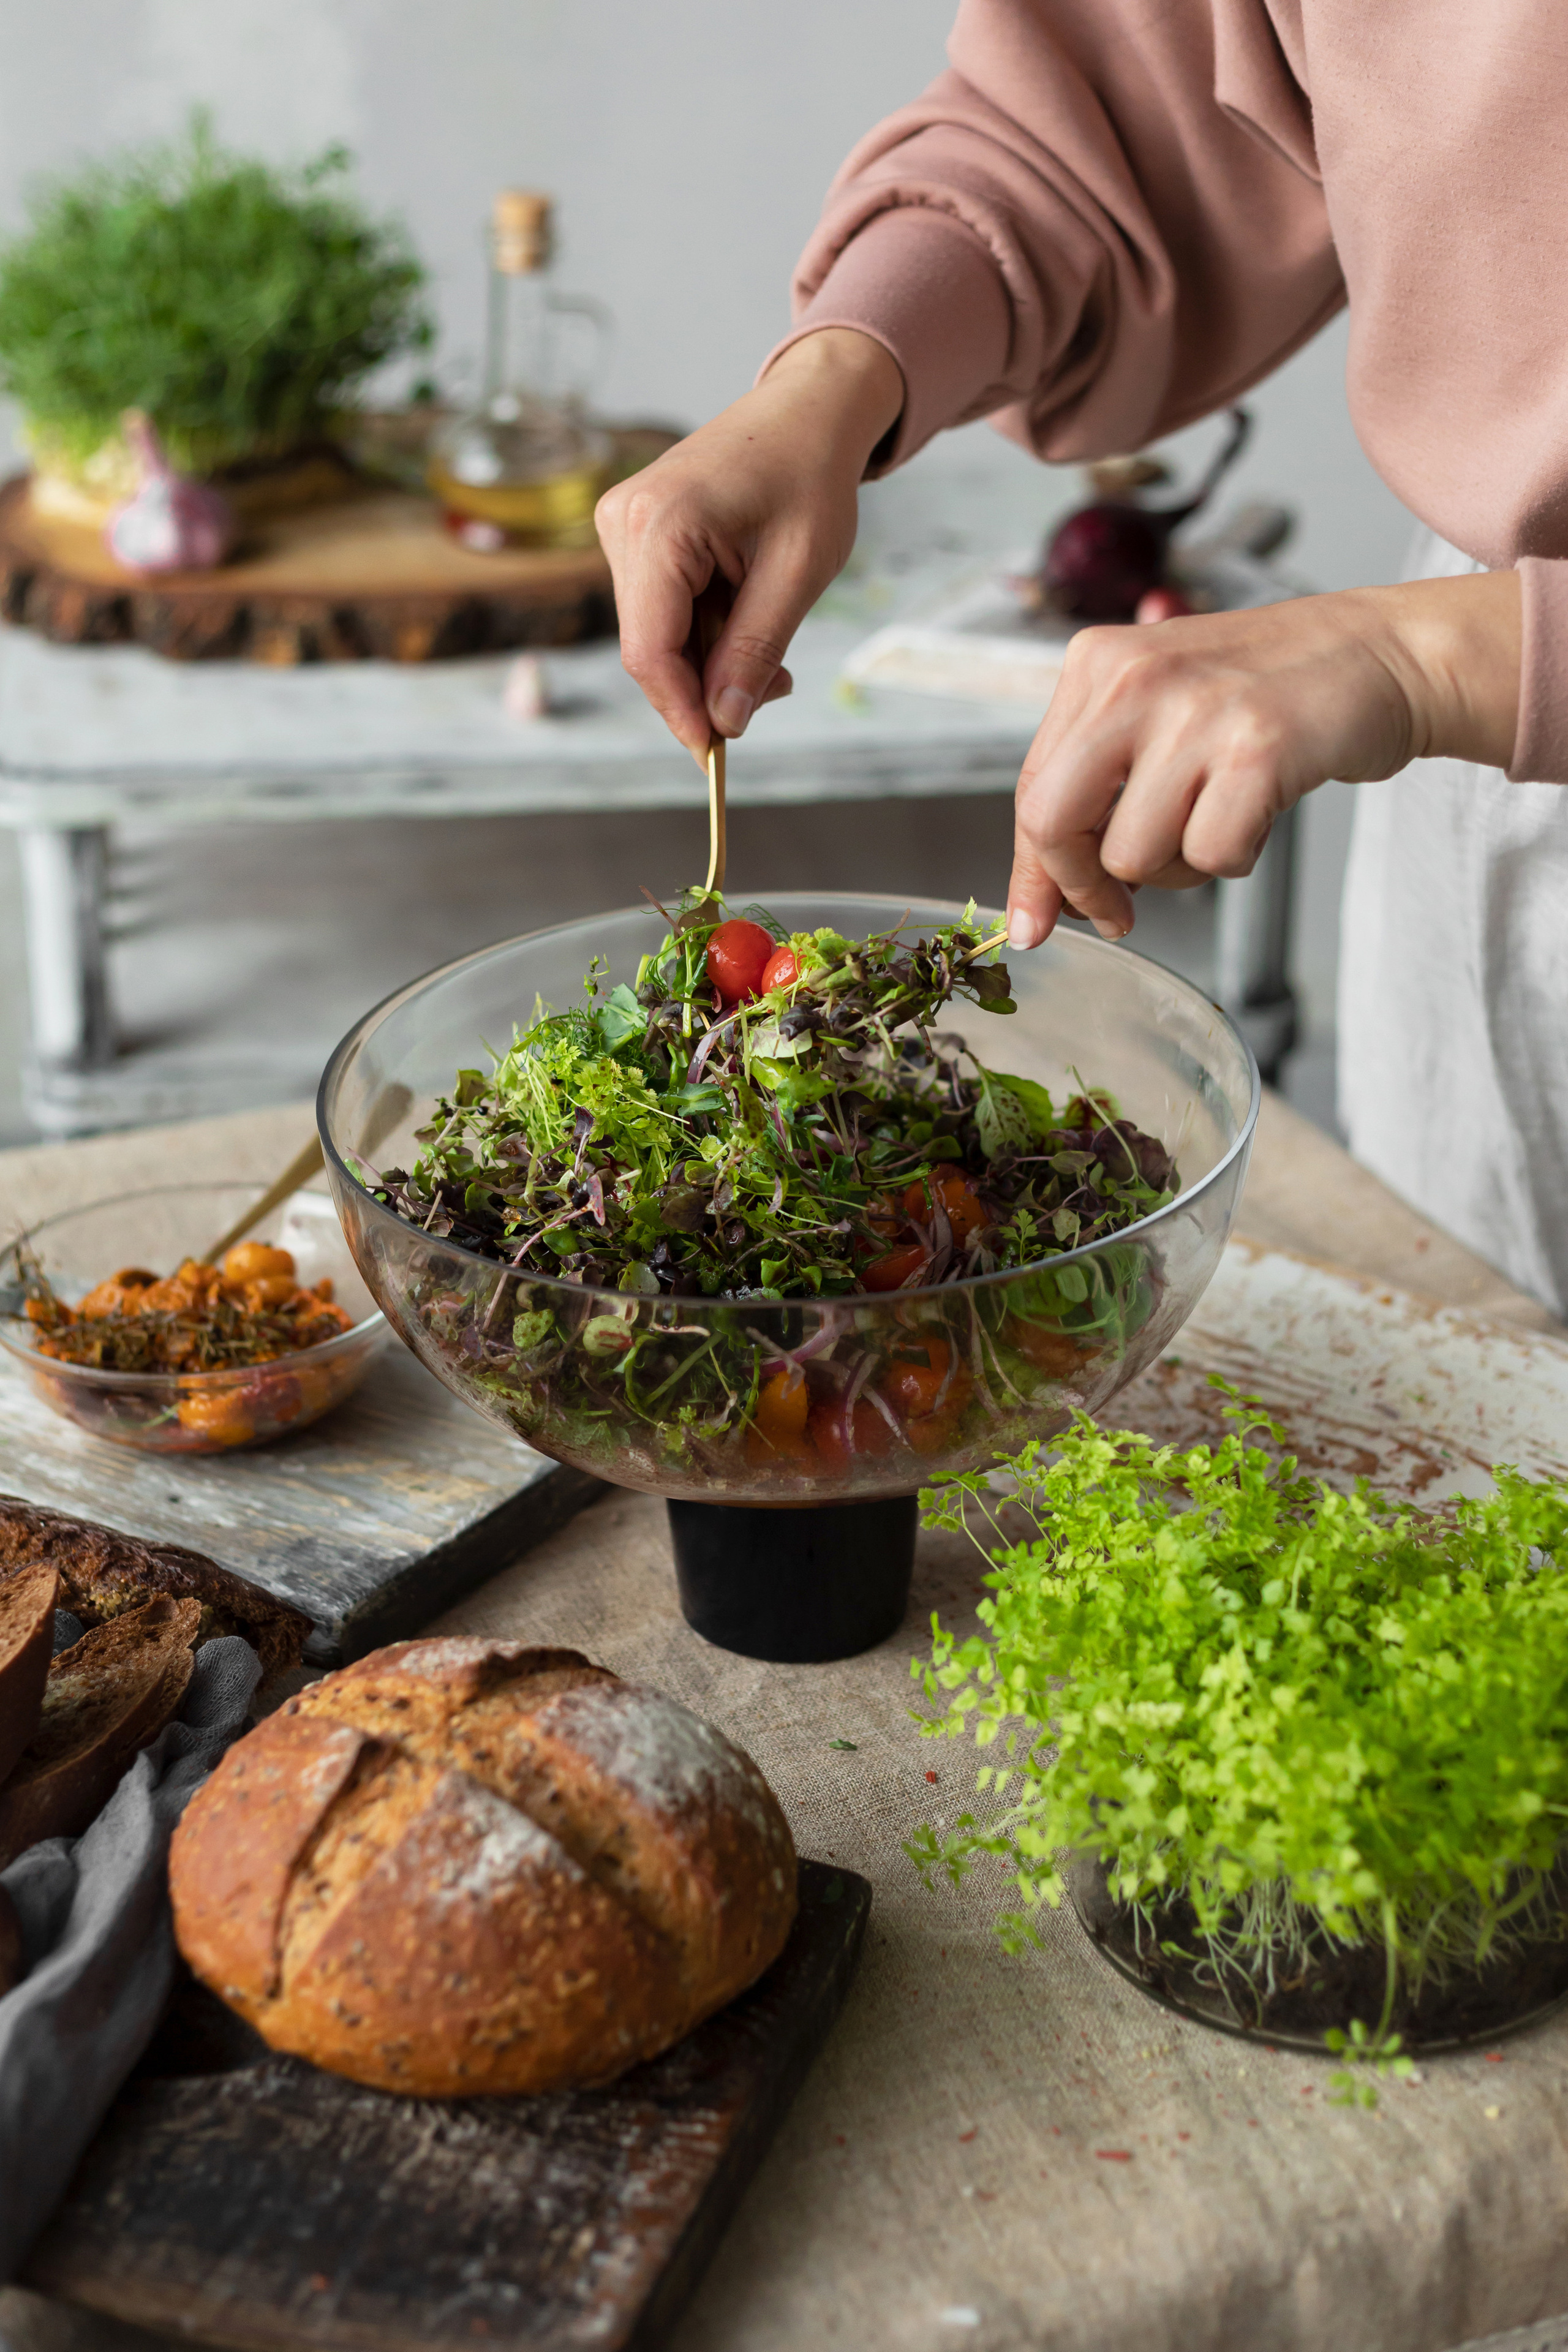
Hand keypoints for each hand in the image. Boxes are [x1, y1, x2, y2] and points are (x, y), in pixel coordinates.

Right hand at [595, 328, 903, 764]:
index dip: (681, 711)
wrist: (806, 412)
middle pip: (648, 647)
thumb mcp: (797, 573)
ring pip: (654, 633)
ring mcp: (620, 525)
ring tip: (771, 646)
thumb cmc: (810, 477)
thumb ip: (755, 650)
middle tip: (773, 688)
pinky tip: (745, 613)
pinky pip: (659, 608)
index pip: (650, 651)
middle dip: (704, 686)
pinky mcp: (632, 532)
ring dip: (709, 659)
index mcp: (658, 526)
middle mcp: (622, 522)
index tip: (717, 755)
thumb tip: (724, 724)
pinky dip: (702, 630)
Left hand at [1005, 570, 1522, 944]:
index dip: (1033, 872)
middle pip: (1054, 823)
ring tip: (1219, 819)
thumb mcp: (1159, 715)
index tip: (1037, 924)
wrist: (1380, 654)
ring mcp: (1196, 712)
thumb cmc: (1265, 696)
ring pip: (1134, 854)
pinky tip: (1259, 813)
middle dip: (1082, 886)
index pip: (1031, 789)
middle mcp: (1135, 679)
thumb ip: (1094, 790)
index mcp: (1098, 664)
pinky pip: (1211, 856)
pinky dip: (1235, 857)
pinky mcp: (1257, 749)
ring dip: (1179, 868)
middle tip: (1119, 909)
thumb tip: (1040, 906)